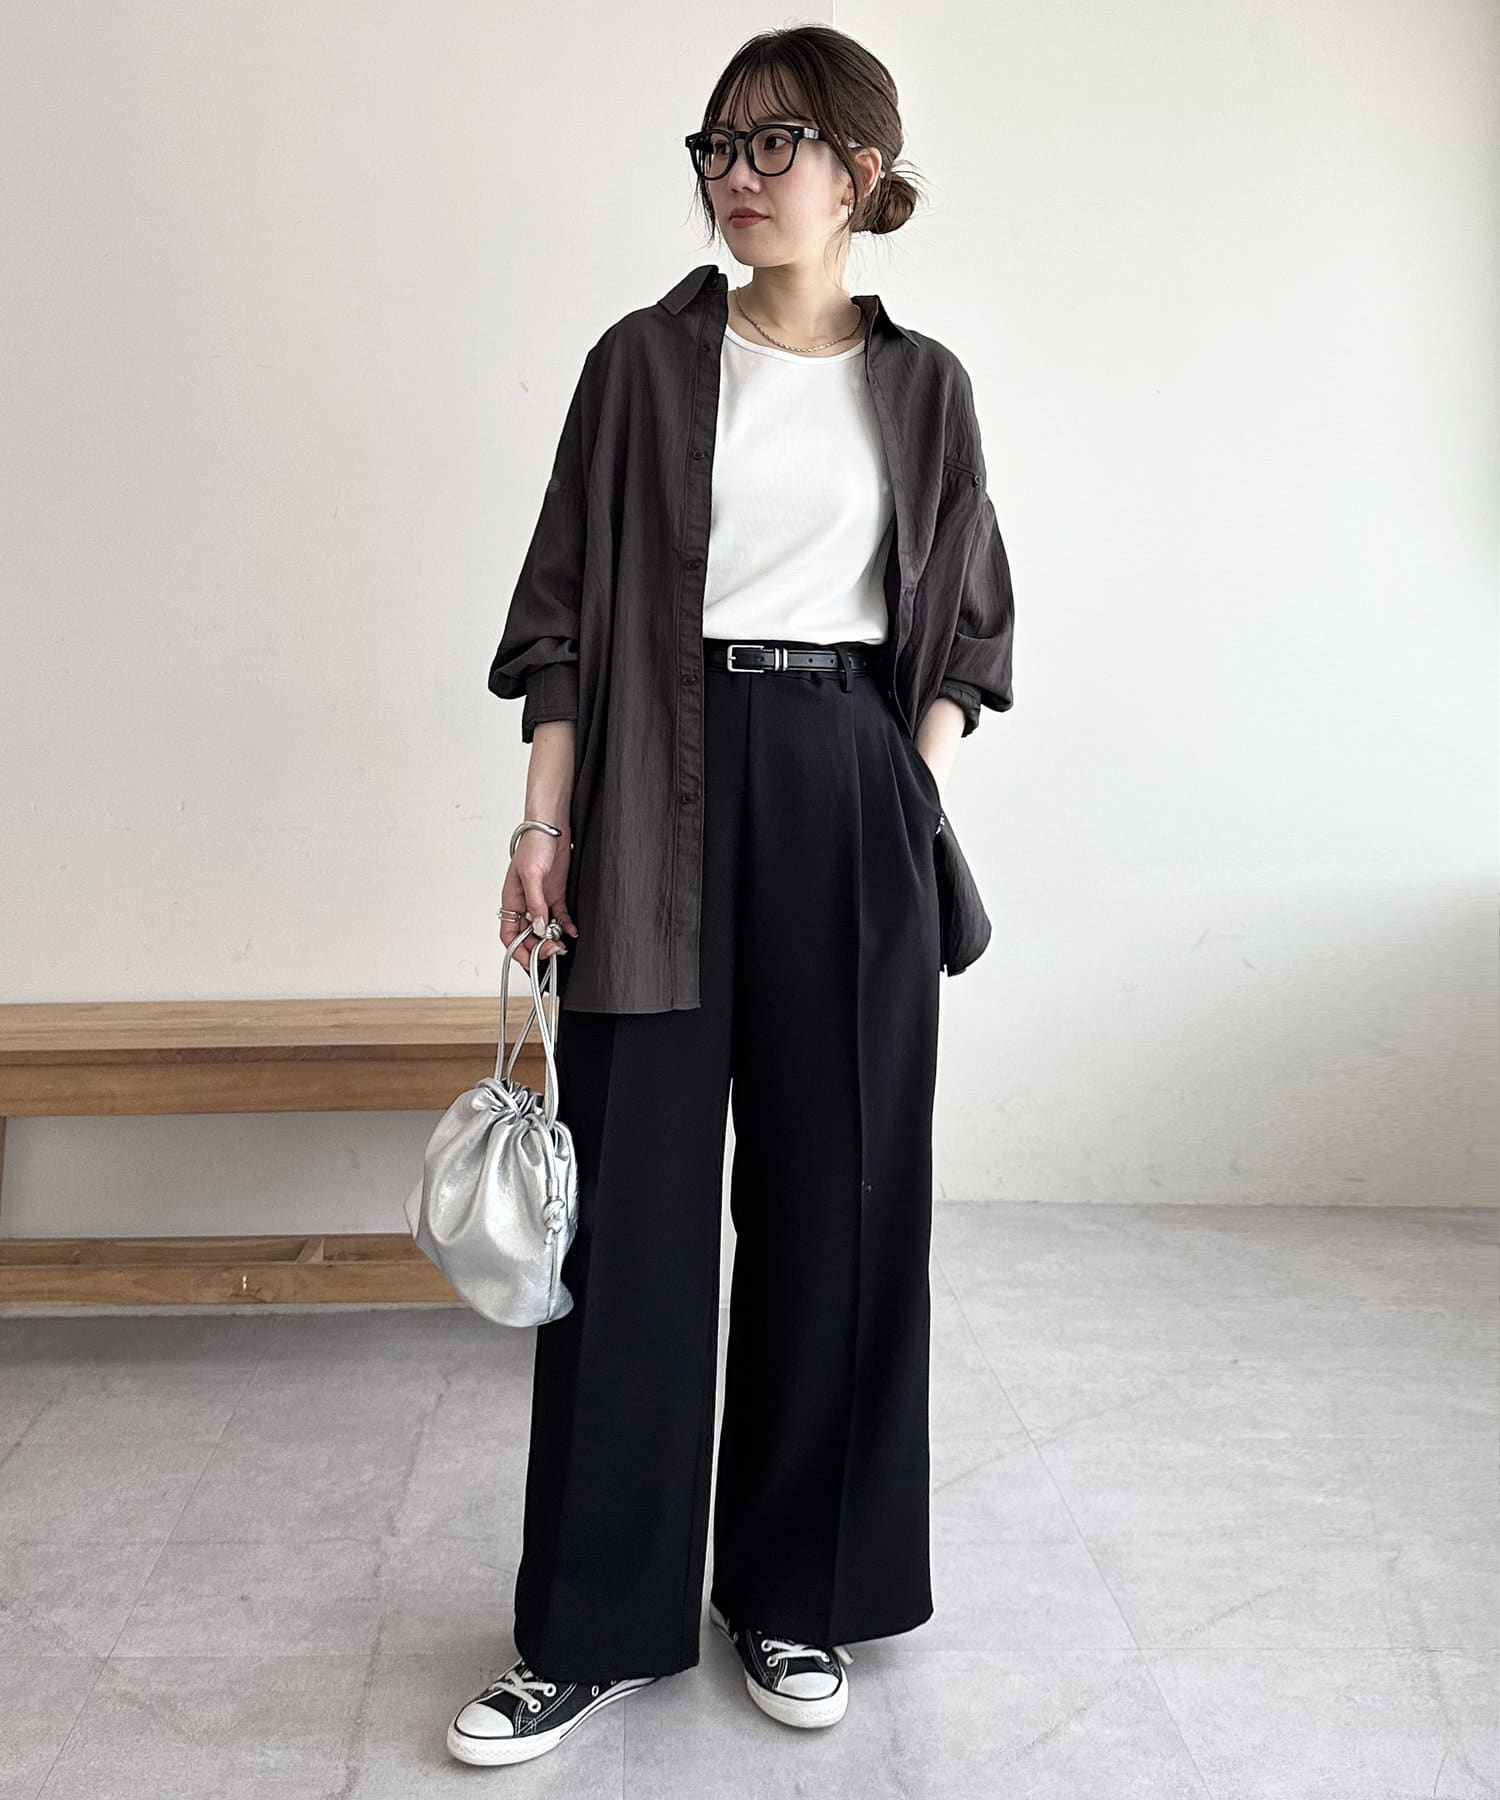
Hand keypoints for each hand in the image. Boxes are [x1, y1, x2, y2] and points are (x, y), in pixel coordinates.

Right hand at [500, 830, 579, 972]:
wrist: (552, 827)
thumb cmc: (534, 844)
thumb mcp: (532, 875)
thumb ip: (535, 904)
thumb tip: (537, 927)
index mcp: (511, 900)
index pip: (509, 934)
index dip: (517, 950)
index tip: (530, 961)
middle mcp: (524, 903)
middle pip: (527, 936)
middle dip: (538, 948)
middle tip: (552, 951)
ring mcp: (541, 899)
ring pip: (543, 929)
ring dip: (551, 939)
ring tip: (562, 945)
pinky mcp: (555, 894)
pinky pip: (559, 917)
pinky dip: (565, 927)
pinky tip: (571, 932)